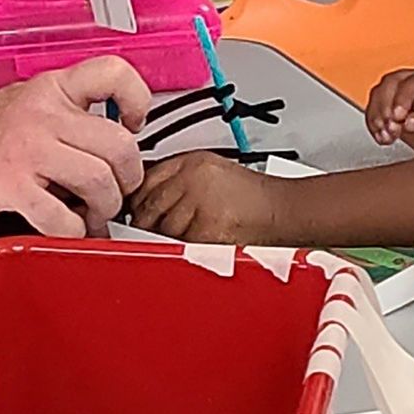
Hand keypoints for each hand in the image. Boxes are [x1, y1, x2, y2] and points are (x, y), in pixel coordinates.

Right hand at [0, 61, 150, 237]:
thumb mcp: (29, 105)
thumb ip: (70, 118)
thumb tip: (114, 148)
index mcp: (53, 90)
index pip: (113, 73)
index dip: (138, 99)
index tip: (136, 123)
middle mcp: (44, 114)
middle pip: (118, 144)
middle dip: (129, 176)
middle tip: (119, 189)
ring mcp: (27, 150)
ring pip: (98, 181)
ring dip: (104, 208)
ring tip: (93, 215)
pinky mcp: (9, 185)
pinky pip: (61, 218)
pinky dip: (72, 232)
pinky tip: (65, 230)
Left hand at [128, 152, 283, 242]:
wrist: (281, 211)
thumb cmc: (250, 196)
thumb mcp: (211, 172)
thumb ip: (179, 179)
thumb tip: (145, 196)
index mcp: (192, 162)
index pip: (147, 179)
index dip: (136, 198)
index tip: (133, 210)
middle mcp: (193, 179)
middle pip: (148, 205)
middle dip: (144, 222)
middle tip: (144, 233)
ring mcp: (199, 204)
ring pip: (160, 228)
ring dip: (162, 239)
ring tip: (177, 240)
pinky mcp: (206, 230)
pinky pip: (178, 246)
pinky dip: (179, 251)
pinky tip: (191, 247)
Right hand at [366, 68, 413, 153]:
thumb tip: (409, 122)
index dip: (402, 99)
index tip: (397, 118)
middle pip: (393, 82)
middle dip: (386, 106)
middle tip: (389, 127)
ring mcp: (412, 93)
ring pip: (382, 91)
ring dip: (377, 113)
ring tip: (385, 133)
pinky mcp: (401, 107)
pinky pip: (379, 106)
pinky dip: (375, 120)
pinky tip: (381, 134)